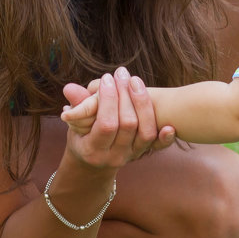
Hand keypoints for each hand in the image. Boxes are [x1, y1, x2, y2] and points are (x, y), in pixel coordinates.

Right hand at [60, 68, 175, 168]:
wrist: (94, 164)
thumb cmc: (82, 137)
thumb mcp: (75, 124)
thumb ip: (77, 106)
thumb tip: (69, 88)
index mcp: (93, 149)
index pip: (107, 124)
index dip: (108, 100)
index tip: (107, 78)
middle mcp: (114, 156)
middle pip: (128, 125)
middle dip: (125, 95)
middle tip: (121, 73)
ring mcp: (131, 156)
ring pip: (145, 132)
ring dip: (143, 103)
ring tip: (135, 80)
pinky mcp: (143, 154)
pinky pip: (157, 147)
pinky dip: (165, 138)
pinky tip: (170, 125)